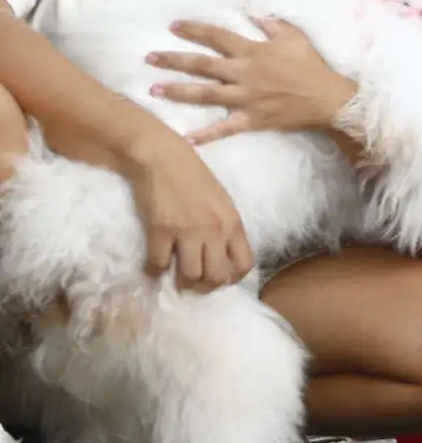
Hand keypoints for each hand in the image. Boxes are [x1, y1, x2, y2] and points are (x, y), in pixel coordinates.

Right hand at [119, 130, 253, 289]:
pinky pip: (159, 265)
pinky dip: (155, 270)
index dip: (233, 277)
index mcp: (233, 223)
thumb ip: (225, 227)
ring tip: (176, 275)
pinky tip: (155, 265)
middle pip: (217, 276)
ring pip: (190, 276)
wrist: (164, 157)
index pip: (244, 264)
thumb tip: (221, 253)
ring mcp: (188, 232)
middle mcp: (215, 231)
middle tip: (196, 281)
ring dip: (182, 281)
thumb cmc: (195, 176)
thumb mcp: (222, 202)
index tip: (220, 277)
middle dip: (206, 285)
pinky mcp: (161, 231)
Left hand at [147, 18, 356, 146]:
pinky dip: (206, 135)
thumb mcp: (295, 38)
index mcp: (253, 52)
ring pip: (206, 94)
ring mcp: (246, 98)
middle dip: (174, 60)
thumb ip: (273, 25)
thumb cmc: (312, 67)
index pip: (217, 37)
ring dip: (179, 92)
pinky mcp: (252, 119)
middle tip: (149, 58)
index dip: (195, 30)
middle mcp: (244, 73)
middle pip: (202, 65)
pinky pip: (225, 128)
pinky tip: (186, 139)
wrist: (329, 99)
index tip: (173, 26)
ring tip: (155, 91)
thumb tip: (254, 15)